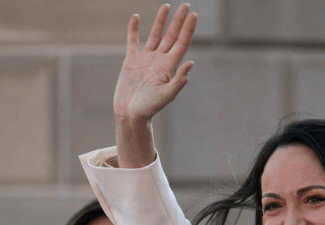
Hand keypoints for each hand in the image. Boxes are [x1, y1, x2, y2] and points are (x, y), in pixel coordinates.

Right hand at [114, 3, 196, 123]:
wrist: (131, 114)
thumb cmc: (150, 108)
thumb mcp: (167, 95)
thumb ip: (179, 80)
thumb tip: (191, 63)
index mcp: (169, 67)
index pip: (181, 43)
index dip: (188, 29)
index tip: (194, 15)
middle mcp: (159, 60)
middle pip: (172, 36)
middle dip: (179, 21)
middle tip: (187, 5)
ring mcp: (146, 59)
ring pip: (155, 35)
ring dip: (161, 21)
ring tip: (167, 6)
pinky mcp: (132, 61)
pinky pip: (133, 41)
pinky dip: (134, 29)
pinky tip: (136, 17)